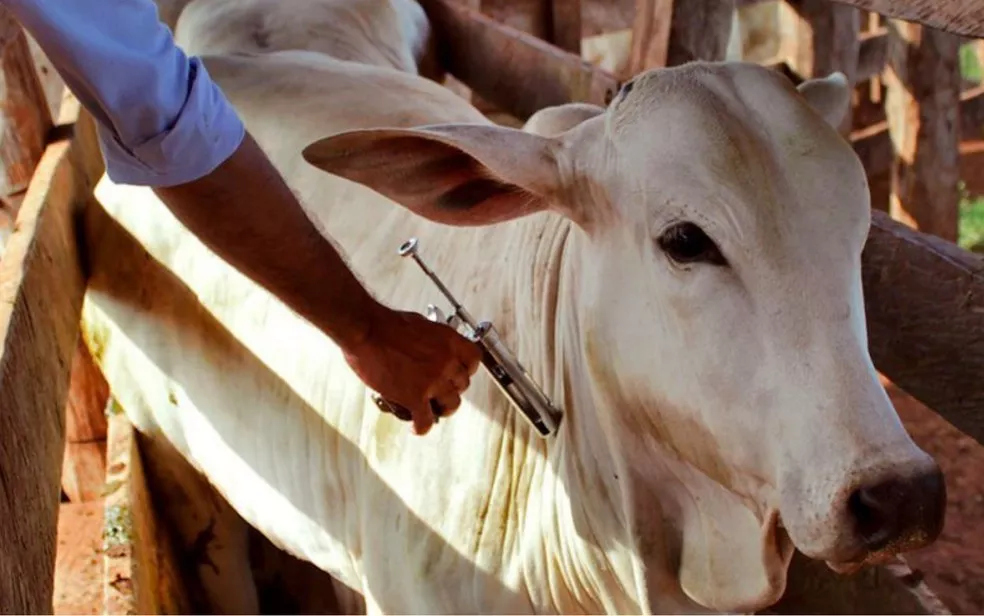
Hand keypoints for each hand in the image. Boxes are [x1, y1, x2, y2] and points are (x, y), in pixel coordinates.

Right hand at [343, 303, 481, 434]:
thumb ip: (431, 339)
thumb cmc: (385, 324)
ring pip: (451, 404)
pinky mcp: (415, 397)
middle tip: (443, 391)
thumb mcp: (419, 323)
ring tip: (435, 411)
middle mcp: (446, 361)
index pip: (473, 359)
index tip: (461, 373)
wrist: (366, 331)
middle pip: (463, 383)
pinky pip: (425, 421)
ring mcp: (433, 381)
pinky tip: (416, 427)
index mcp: (449, 341)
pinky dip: (421, 427)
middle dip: (453, 388)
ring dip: (444, 409)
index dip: (467, 369)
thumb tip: (430, 345)